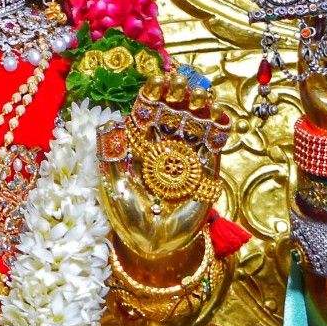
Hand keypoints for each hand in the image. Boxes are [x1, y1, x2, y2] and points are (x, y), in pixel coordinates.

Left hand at [97, 76, 228, 275]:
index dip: (153, 94)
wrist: (155, 245)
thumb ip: (109, 156)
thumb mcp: (112, 186)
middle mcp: (164, 145)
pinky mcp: (206, 169)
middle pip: (173, 110)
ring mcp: (186, 156)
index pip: (146, 111)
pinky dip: (218, 128)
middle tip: (181, 82)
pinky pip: (214, 144)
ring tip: (200, 95)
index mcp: (139, 144)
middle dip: (177, 94)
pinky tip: (218, 115)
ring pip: (196, 122)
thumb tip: (107, 122)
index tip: (158, 80)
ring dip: (199, 106)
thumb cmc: (128, 217)